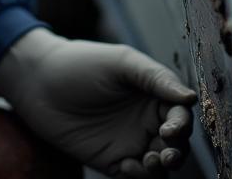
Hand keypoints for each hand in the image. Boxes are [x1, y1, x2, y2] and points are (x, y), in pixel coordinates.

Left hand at [0, 28, 195, 176]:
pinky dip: (138, 177)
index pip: (180, 113)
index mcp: (153, 93)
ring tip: (148, 161)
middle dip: (177, 151)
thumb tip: (191, 98)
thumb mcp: (122, 63)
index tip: (169, 130)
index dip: (181, 124)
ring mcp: (131, 142)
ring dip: (161, 169)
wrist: (40, 83)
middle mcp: (147, 120)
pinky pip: (136, 177)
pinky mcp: (112, 161)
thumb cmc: (83, 64)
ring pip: (160, 165)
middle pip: (176, 143)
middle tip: (164, 153)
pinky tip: (123, 164)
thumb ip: (156, 78)